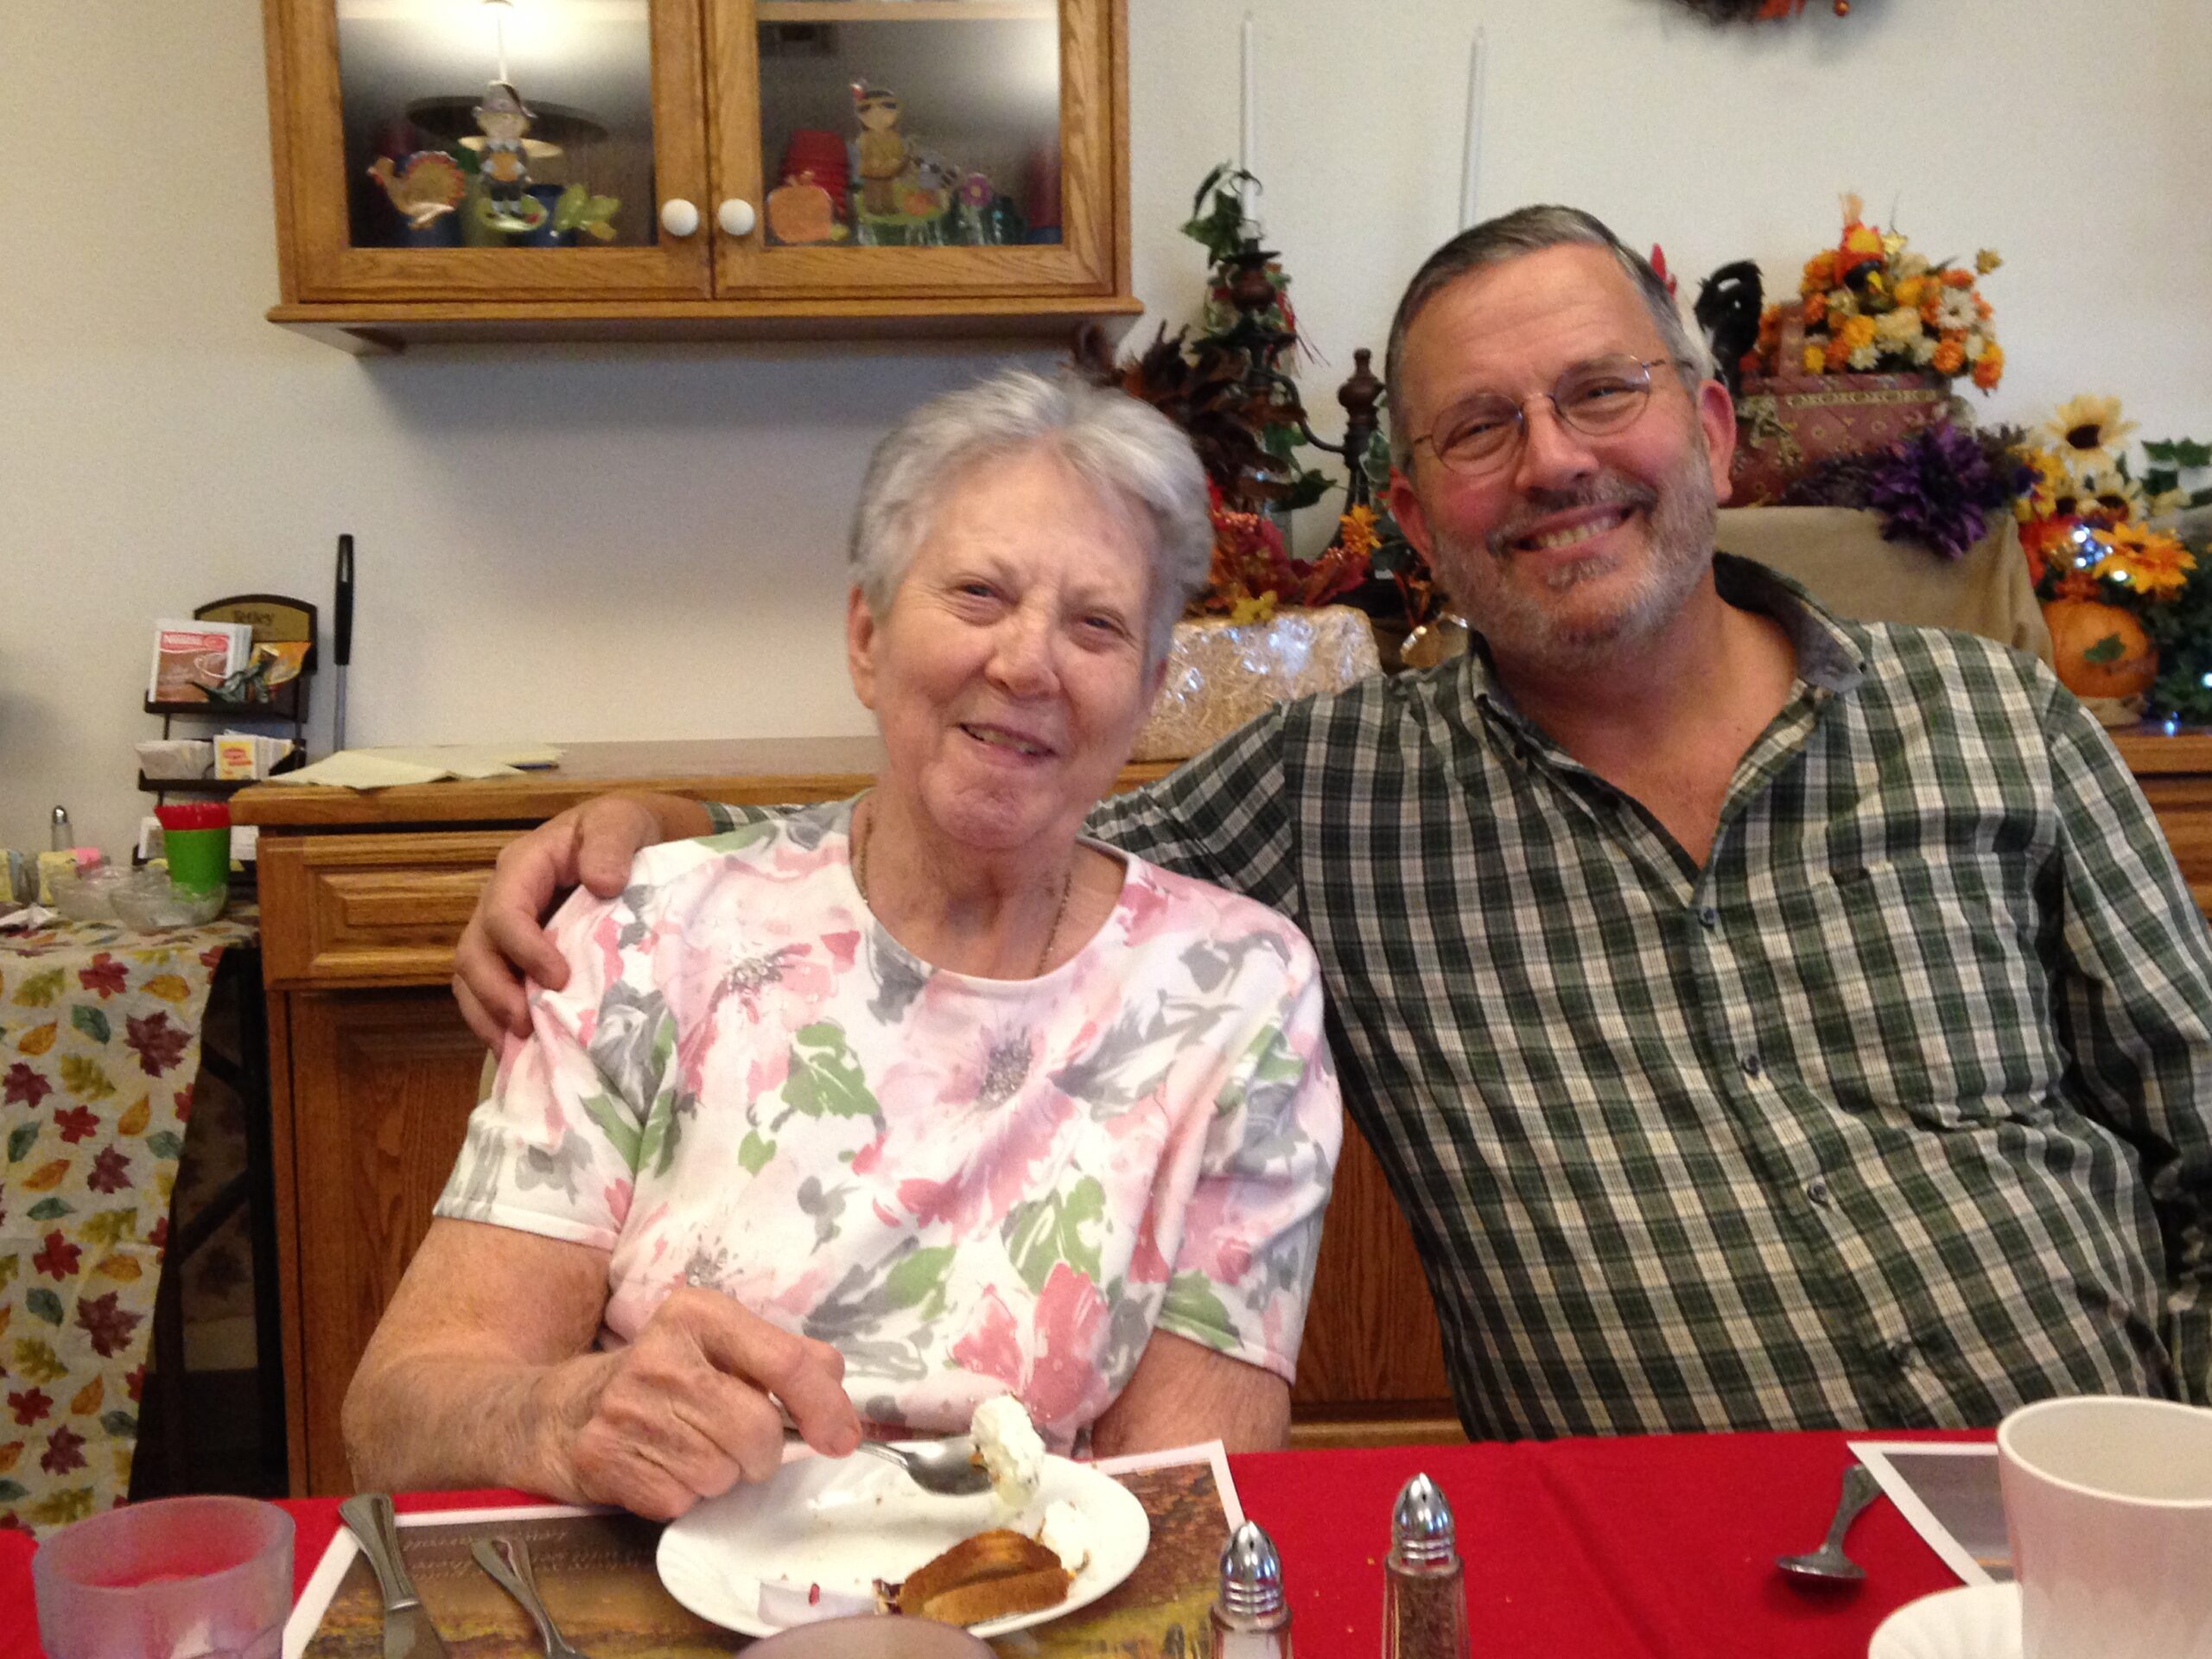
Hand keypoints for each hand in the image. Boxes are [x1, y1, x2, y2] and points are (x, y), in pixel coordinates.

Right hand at [452, 795, 667, 1045]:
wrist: (637, 845)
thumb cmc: (625, 831)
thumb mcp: (622, 821)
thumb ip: (611, 843)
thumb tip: (603, 882)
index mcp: (523, 866)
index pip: (503, 910)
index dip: (522, 947)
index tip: (558, 977)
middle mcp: (504, 901)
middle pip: (474, 950)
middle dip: (494, 992)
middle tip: (526, 1026)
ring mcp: (507, 934)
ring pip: (472, 977)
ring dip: (488, 1015)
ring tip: (519, 1048)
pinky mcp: (519, 960)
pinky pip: (490, 993)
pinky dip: (499, 1023)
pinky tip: (524, 1051)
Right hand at [542, 1287, 860, 1519]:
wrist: (558, 1411)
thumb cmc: (661, 1378)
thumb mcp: (720, 1345)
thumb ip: (785, 1360)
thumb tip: (841, 1407)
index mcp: (699, 1315)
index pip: (786, 1362)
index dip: (825, 1407)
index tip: (842, 1438)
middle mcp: (661, 1356)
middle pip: (759, 1430)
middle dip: (760, 1451)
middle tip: (735, 1441)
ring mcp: (627, 1409)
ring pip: (722, 1473)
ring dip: (719, 1474)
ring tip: (688, 1448)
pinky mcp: (605, 1459)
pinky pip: (682, 1501)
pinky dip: (682, 1495)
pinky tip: (659, 1466)